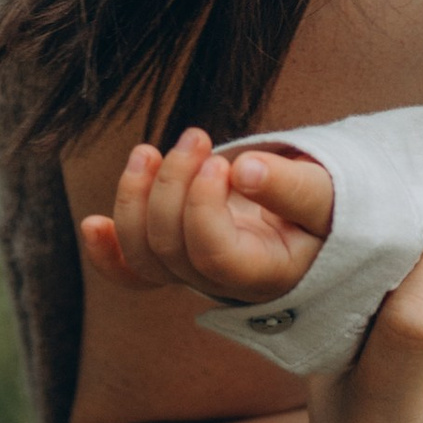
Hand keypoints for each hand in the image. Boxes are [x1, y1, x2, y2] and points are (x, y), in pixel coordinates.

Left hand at [84, 127, 335, 304]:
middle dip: (171, 186)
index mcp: (265, 274)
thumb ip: (290, 187)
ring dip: (134, 198)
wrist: (323, 219)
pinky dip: (107, 252)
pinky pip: (133, 272)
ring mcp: (195, 274)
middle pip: (170, 249)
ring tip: (149, 151)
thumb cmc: (330, 206)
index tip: (219, 163)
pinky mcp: (177, 258)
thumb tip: (243, 169)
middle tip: (196, 137)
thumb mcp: (326, 194)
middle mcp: (224, 286)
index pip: (212, 254)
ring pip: (142, 256)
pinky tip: (93, 225)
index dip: (201, 208)